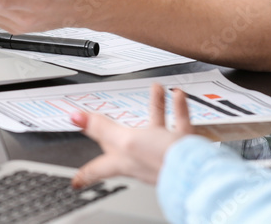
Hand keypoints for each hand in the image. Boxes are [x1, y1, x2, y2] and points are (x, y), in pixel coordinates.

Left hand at [71, 84, 192, 187]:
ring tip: (156, 89)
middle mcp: (142, 158)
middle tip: (106, 119)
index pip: (98, 168)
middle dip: (115, 130)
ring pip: (155, 126)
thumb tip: (75, 118)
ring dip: (155, 106)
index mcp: (123, 161)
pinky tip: (177, 95)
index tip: (76, 180)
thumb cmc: (161, 161)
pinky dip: (178, 108)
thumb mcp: (125, 141)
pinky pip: (179, 123)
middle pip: (123, 143)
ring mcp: (163, 152)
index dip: (85, 173)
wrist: (195, 171)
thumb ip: (101, 128)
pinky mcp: (182, 145)